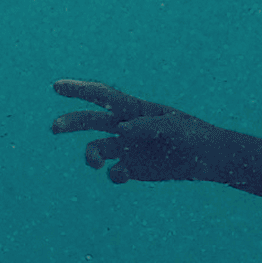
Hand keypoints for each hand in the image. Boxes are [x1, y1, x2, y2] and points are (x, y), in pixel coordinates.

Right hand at [50, 81, 211, 186]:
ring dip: (90, 155)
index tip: (56, 87)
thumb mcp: (174, 127)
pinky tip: (125, 174)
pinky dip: (114, 175)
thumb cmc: (193, 135)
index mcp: (134, 109)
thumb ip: (147, 126)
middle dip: (71, 122)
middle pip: (90, 122)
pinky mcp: (132, 169)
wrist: (207, 159)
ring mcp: (127, 149)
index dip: (78, 90)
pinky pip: (114, 172)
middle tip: (54, 127)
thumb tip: (121, 131)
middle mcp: (125, 128)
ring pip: (97, 149)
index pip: (102, 97)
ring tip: (95, 163)